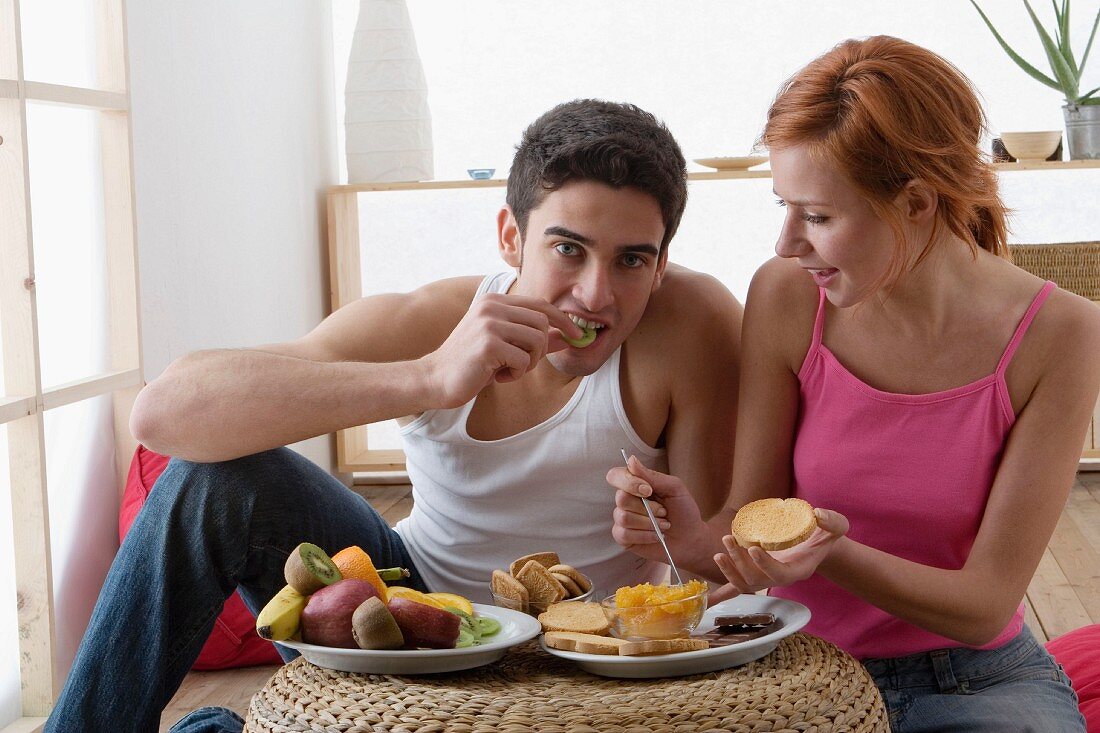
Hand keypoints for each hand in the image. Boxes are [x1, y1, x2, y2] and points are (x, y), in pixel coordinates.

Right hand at [421, 293, 582, 407]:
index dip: (563, 320)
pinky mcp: (488, 344)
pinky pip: (524, 360)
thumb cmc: (472, 363)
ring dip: (529, 362)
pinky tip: (497, 376)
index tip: (577, 335)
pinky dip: (516, 374)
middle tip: (523, 364)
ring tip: (509, 369)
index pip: (540, 304)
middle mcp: (492, 306)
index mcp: (495, 300)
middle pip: (542, 322)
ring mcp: (489, 323)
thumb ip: (533, 338)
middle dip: (540, 349)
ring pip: (537, 340)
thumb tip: (565, 336)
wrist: (436, 378)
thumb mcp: (505, 346)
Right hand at [607, 456, 711, 570]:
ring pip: (624, 518)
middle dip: (648, 508)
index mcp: (635, 484)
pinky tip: (656, 536)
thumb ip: (652, 475)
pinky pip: (624, 534)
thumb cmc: (683, 510)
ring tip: (663, 524)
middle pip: (621, 498)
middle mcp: (625, 500)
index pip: (616, 476)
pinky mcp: (623, 537)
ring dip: (649, 522)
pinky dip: (644, 536)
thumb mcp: (674, 488)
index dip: (629, 483)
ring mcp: (622, 519)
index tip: (648, 490)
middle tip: (664, 511)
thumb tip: (631, 460)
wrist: (691, 537)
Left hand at [710, 508, 847, 599]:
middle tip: (728, 540)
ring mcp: (766, 578)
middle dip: (740, 562)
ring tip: (721, 550)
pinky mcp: (756, 574)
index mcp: (798, 569)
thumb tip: (818, 514)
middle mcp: (779, 577)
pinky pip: (737, 588)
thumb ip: (832, 521)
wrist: (816, 544)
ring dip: (729, 570)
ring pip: (744, 584)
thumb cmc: (825, 535)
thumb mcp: (837, 526)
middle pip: (757, 580)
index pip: (780, 574)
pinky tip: (707, 599)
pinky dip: (722, 594)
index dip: (766, 564)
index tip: (754, 548)